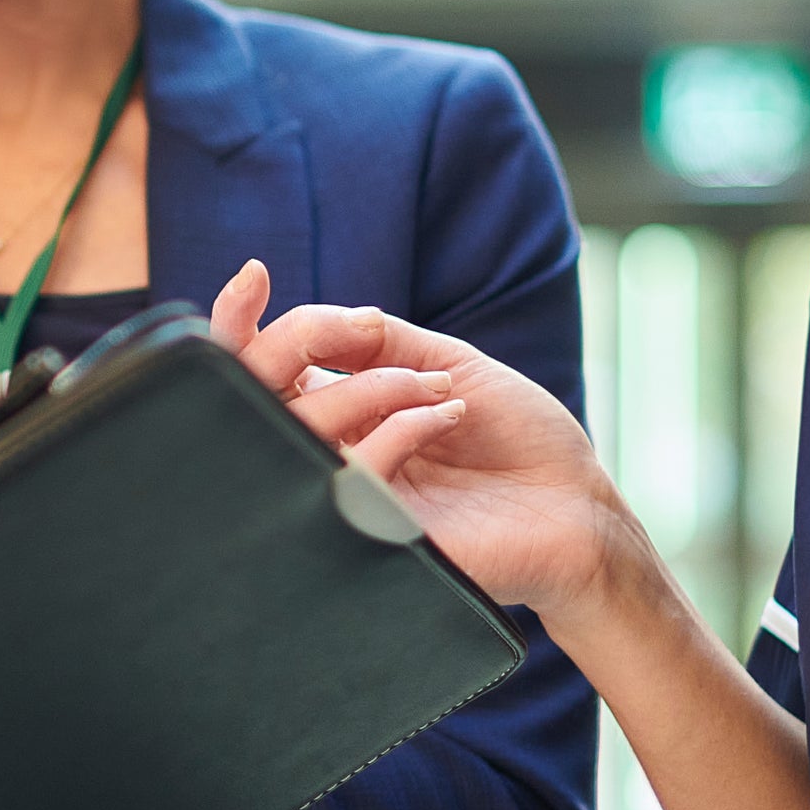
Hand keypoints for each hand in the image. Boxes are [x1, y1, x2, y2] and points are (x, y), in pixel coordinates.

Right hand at [207, 262, 633, 621]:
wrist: (575, 505)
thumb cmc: (516, 436)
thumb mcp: (447, 362)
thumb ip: (376, 339)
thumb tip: (316, 320)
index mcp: (337, 409)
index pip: (256, 369)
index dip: (234, 322)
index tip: (255, 276)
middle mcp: (328, 451)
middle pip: (252, 395)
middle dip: (288, 345)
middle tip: (355, 331)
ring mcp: (343, 495)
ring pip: (303, 426)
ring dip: (375, 386)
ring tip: (441, 390)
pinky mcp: (370, 533)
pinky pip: (354, 467)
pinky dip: (402, 423)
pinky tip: (448, 417)